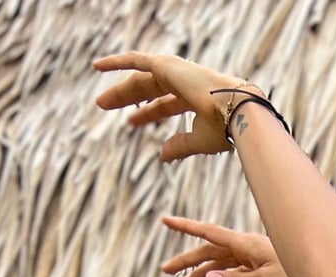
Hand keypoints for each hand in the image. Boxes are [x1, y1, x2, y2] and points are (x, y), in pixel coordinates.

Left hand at [92, 50, 262, 162]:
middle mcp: (185, 82)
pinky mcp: (166, 66)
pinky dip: (117, 61)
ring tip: (101, 102)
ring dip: (120, 90)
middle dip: (128, 98)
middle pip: (149, 90)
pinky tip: (97, 66)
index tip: (131, 122)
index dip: (148, 113)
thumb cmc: (227, 130)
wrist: (237, 111)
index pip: (166, 105)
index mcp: (196, 99)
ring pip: (140, 79)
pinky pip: (136, 61)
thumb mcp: (200, 141)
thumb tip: (162, 157)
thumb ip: (180, 146)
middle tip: (106, 106)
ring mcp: (176, 72)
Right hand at [159, 215, 297, 276]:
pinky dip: (218, 275)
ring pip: (218, 260)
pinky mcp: (255, 265)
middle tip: (165, 270)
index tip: (165, 221)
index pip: (208, 233)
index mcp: (244, 244)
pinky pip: (231, 268)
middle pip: (208, 250)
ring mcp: (249, 255)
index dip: (186, 227)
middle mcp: (244, 246)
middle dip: (186, 259)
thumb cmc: (295, 274)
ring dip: (200, 271)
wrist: (318, 272)